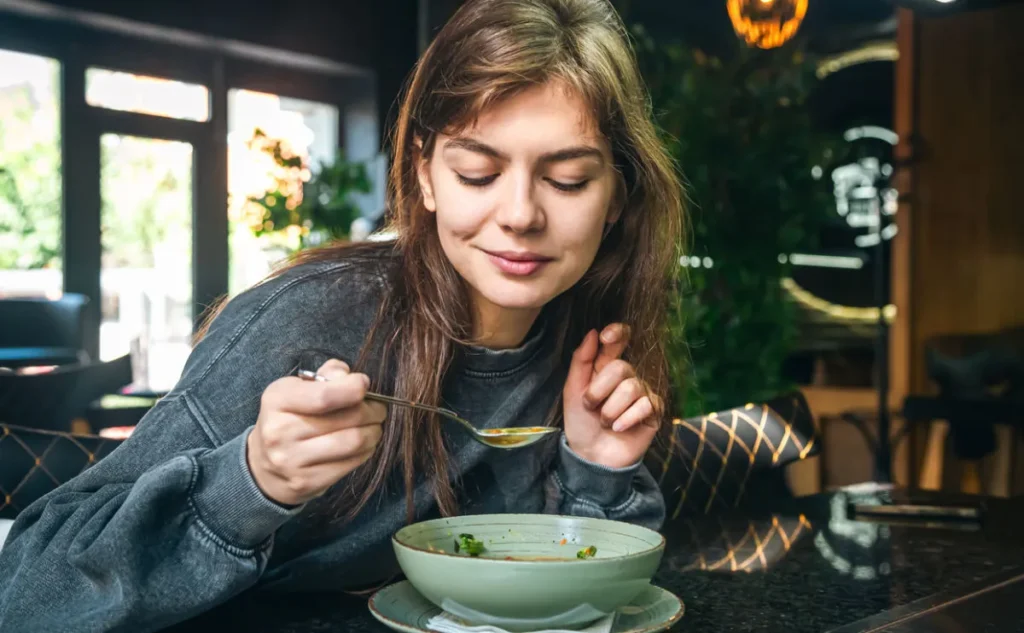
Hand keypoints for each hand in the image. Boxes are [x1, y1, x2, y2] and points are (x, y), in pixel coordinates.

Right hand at [247, 359, 386, 505]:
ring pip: (354, 441)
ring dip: (374, 432)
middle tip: (378, 409)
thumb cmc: (289, 418)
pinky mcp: (306, 482)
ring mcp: (292, 460)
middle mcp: (279, 431)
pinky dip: (366, 451)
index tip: (364, 384)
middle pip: (348, 418)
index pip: (325, 396)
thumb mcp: (297, 389)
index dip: (354, 388)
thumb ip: (326, 377)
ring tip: (374, 426)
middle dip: (372, 411)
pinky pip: (351, 463)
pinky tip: (364, 444)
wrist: (263, 464)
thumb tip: (348, 376)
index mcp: (277, 400)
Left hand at [562, 324, 661, 468]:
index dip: (617, 333)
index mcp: (606, 367)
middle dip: (600, 390)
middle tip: (591, 407)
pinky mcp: (654, 411)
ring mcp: (642, 392)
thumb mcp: (572, 390)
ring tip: (605, 422)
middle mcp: (627, 376)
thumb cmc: (580, 422)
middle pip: (621, 367)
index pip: (619, 340)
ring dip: (611, 410)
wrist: (591, 455)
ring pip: (632, 388)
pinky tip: (619, 428)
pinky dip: (627, 419)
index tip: (606, 337)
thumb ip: (581, 360)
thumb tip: (593, 332)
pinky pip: (645, 405)